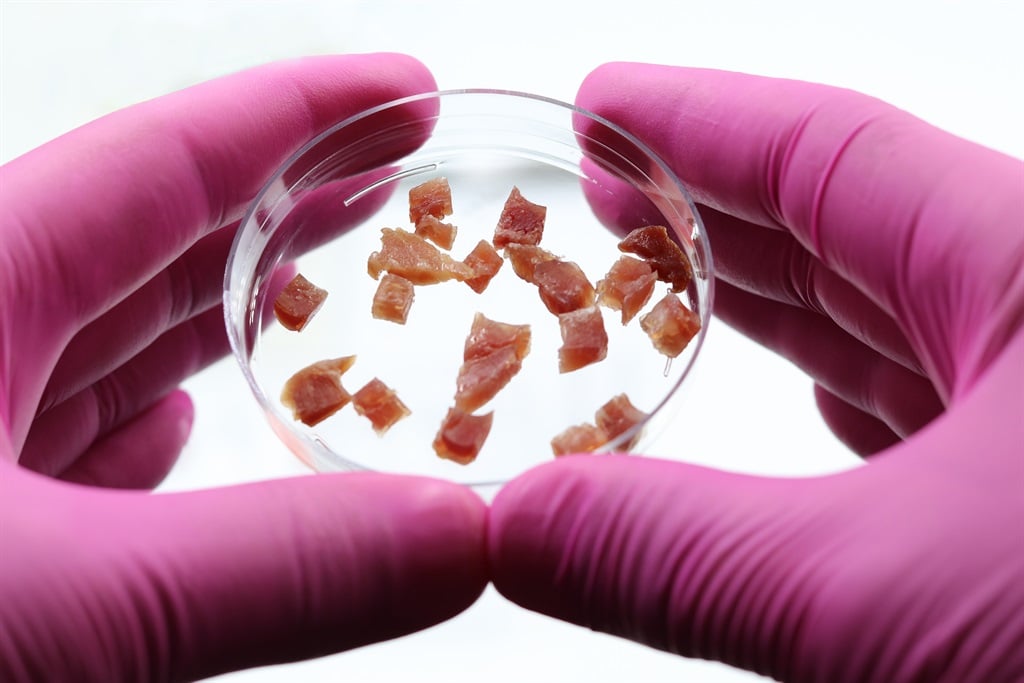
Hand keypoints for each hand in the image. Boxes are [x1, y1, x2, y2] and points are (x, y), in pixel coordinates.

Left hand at [0, 54, 485, 681]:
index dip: (298, 111)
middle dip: (280, 204)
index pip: (164, 157)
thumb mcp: (49, 603)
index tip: (406, 89)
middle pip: (146, 234)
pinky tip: (179, 431)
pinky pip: (63, 426)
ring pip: (104, 334)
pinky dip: (142, 419)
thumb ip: (264, 567)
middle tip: (397, 183)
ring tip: (318, 297)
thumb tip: (467, 537)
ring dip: (218, 317)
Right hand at [490, 64, 1023, 681]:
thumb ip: (685, 556)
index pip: (830, 152)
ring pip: (893, 323)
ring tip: (668, 289)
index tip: (602, 105)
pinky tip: (808, 404)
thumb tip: (511, 529)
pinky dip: (846, 405)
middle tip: (604, 197)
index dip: (696, 120)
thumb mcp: (898, 598)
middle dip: (716, 206)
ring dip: (772, 308)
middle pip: (854, 221)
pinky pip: (931, 416)